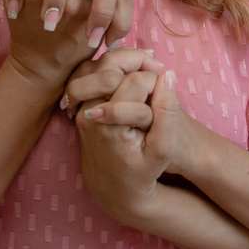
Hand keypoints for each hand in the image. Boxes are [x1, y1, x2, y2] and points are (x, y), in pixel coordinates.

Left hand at [76, 64, 181, 226]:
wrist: (115, 188)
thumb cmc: (143, 170)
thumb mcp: (163, 149)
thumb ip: (167, 113)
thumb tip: (166, 75)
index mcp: (108, 124)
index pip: (135, 81)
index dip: (156, 79)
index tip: (166, 89)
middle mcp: (88, 113)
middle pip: (111, 66)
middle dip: (137, 60)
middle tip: (155, 66)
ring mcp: (81, 108)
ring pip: (99, 65)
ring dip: (124, 60)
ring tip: (144, 67)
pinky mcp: (82, 105)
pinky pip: (92, 73)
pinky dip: (111, 66)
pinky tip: (130, 73)